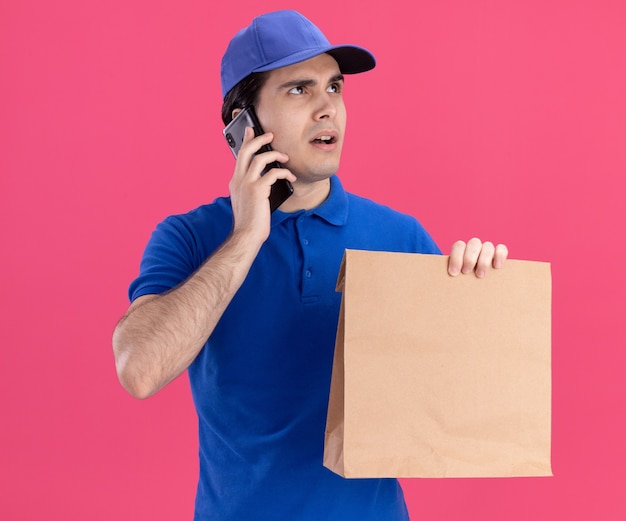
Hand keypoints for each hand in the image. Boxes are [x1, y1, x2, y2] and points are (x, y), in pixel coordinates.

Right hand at [228, 127, 295, 241]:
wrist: (246, 235)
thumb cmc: (249, 222)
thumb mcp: (247, 201)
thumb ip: (252, 188)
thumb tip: (266, 180)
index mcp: (235, 182)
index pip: (240, 156)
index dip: (246, 142)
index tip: (251, 132)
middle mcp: (238, 180)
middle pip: (246, 150)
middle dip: (259, 139)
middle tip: (270, 135)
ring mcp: (246, 184)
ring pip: (260, 158)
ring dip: (275, 155)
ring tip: (285, 157)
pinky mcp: (257, 190)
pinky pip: (273, 173)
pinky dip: (284, 173)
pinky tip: (290, 178)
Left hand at [448, 238, 507, 277]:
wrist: (476, 288)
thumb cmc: (462, 282)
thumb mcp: (455, 279)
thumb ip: (452, 276)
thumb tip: (443, 283)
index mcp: (462, 249)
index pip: (459, 246)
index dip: (456, 258)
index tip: (454, 273)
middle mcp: (475, 247)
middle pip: (474, 244)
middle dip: (470, 259)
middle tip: (466, 272)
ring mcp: (487, 249)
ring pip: (488, 246)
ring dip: (484, 260)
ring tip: (480, 275)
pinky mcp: (499, 254)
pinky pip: (502, 249)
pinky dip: (500, 256)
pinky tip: (496, 266)